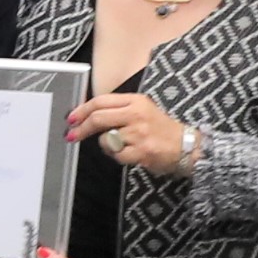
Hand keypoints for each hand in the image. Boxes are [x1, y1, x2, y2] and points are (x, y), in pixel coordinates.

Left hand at [78, 91, 196, 174]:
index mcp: (135, 101)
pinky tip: (129, 154)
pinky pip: (116, 155)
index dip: (82, 110)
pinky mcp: (141, 151)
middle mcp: (136, 114)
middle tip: (72, 135)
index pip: (101, 101)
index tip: (71, 118)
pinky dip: (117, 156)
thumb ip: (118, 110)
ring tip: (122, 145)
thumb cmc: (160, 128)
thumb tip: (88, 115)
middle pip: (98, 118)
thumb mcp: (142, 110)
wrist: (186, 146)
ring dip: (107, 145)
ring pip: (106, 139)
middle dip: (81, 128)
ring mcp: (139, 133)